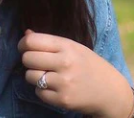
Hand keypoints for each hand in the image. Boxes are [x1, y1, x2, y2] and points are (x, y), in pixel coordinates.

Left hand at [17, 29, 133, 117]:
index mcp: (67, 46)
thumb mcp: (73, 47)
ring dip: (33, 75)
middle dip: (27, 60)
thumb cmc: (88, 65)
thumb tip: (26, 33)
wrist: (110, 91)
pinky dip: (42, 90)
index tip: (24, 47)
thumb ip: (50, 41)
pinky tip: (53, 86)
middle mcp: (65, 63)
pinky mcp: (63, 100)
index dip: (23, 44)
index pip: (32, 41)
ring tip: (45, 74)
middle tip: (35, 62)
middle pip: (27, 59)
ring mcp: (64, 83)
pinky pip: (38, 92)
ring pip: (30, 76)